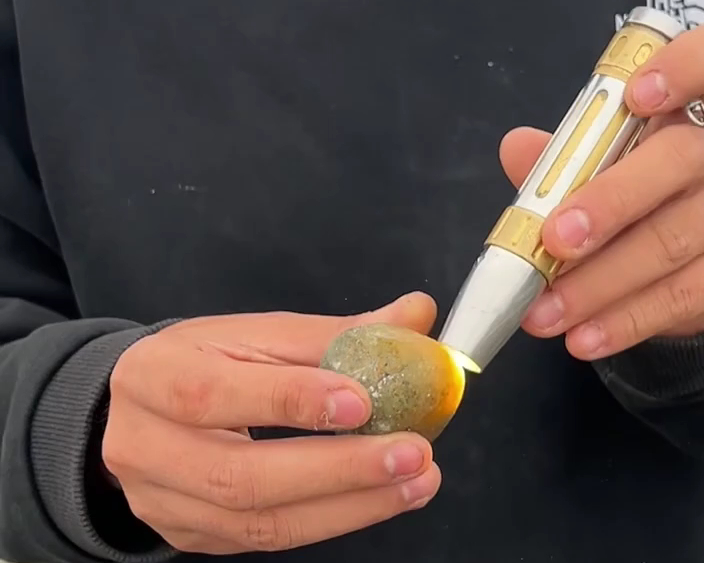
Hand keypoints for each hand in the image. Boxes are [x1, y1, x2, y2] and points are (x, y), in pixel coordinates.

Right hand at [102, 293, 442, 554]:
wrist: (134, 411)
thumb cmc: (205, 363)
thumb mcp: (256, 333)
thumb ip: (335, 331)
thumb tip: (416, 314)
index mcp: (153, 375)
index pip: (213, 394)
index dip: (291, 400)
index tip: (363, 401)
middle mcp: (144, 447)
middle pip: (240, 475)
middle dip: (338, 469)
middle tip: (413, 453)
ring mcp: (162, 503)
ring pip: (258, 522)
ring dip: (351, 506)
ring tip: (417, 481)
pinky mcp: (189, 537)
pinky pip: (266, 540)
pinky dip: (333, 520)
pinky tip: (383, 499)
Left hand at [501, 23, 703, 359]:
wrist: (694, 269)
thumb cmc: (634, 200)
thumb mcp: (597, 169)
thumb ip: (561, 158)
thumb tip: (516, 147)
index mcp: (684, 109)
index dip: (689, 65)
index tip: (638, 95)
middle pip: (683, 158)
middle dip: (613, 199)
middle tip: (554, 238)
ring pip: (672, 240)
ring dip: (599, 281)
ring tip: (542, 311)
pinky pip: (679, 299)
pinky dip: (623, 321)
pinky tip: (580, 339)